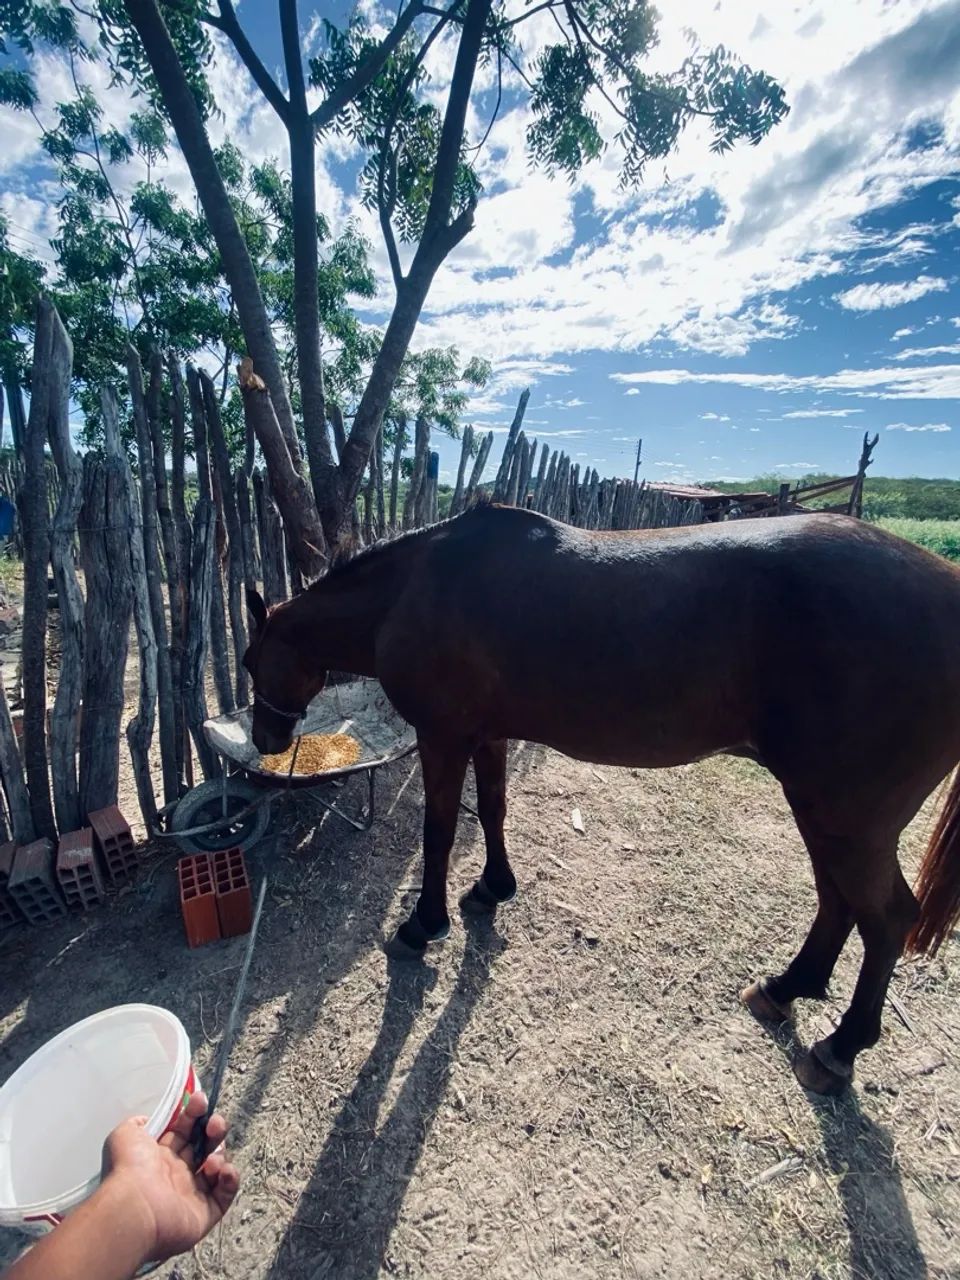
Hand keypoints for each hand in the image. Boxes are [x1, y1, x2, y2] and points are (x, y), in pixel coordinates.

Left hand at [100, 1091, 239, 1262]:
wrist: (134, 1208)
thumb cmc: (128, 1169)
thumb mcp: (124, 1135)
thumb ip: (137, 1124)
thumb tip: (147, 1121)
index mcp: (159, 1157)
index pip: (184, 1131)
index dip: (194, 1114)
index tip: (200, 1100)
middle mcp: (176, 1174)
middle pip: (204, 1146)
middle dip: (213, 1129)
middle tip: (214, 1124)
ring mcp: (191, 1195)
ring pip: (216, 1168)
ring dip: (219, 1154)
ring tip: (211, 1159)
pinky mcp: (205, 1213)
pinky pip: (225, 1195)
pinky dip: (230, 1180)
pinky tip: (223, 1171)